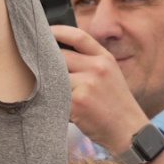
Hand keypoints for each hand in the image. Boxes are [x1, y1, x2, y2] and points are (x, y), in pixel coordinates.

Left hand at [53, 24, 150, 152]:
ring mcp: (87, 84)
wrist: (129, 131)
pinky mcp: (77, 102)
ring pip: (54, 76)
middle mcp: (97, 68)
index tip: (44, 32)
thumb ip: (89, 63)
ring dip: (46, 83)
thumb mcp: (109, 75)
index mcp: (105, 59)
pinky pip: (54, 96)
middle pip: (59, 56)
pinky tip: (52, 107)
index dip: (58, 31)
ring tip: (44, 90)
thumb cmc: (115, 105)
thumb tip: (57, 54)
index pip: (78, 36)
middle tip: (33, 66)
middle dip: (46, 62)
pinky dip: (50, 101)